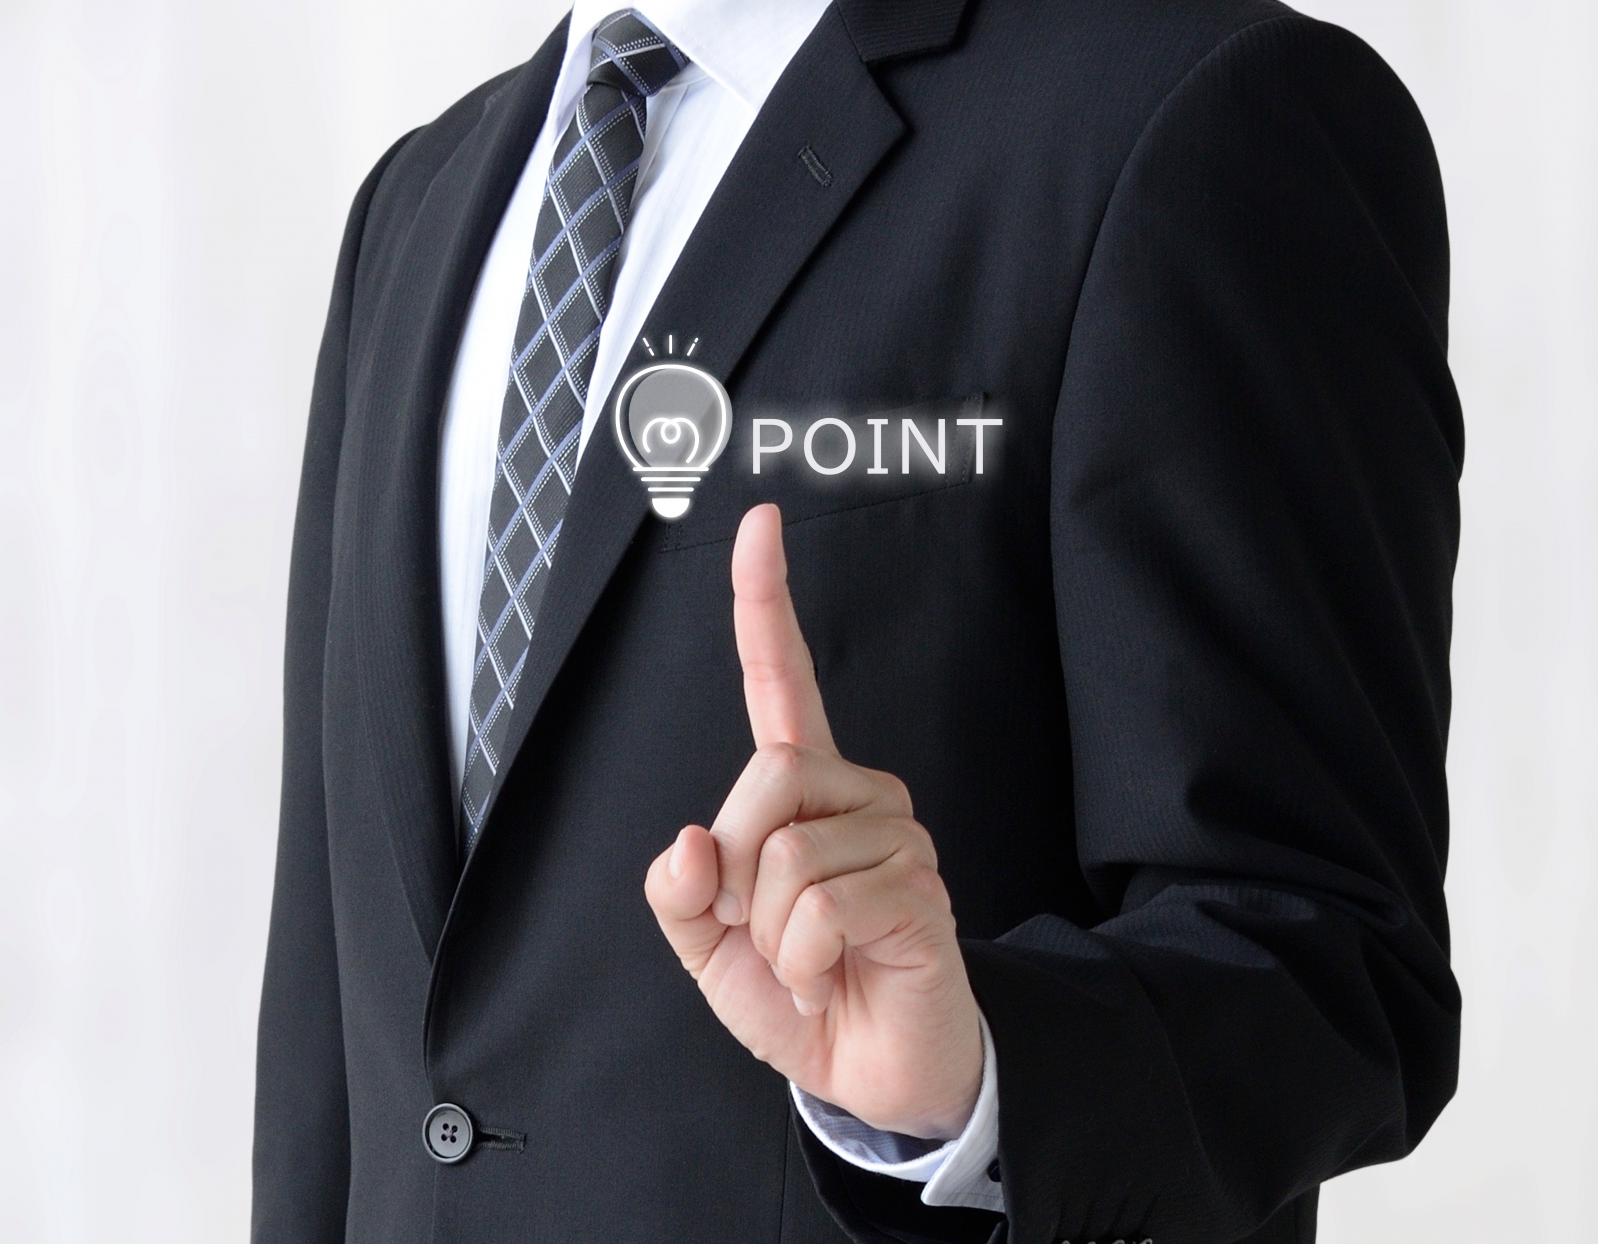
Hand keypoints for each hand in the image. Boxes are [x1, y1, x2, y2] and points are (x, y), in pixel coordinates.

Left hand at [645, 504, 982, 1139]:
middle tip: (761, 932)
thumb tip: (687, 841)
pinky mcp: (919, 890)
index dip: (766, 603)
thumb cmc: (795, 993)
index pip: (782, 681)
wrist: (869, 1074)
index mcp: (801, 790)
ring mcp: (896, 837)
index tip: (759, 523)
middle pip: (765, 776)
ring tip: (808, 962)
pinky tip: (833, 978)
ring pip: (786, 855)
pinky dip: (804, 963)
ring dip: (771, 934)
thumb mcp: (706, 947)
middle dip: (734, 871)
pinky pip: (821, 908)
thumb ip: (678, 893)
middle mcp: (857, 794)